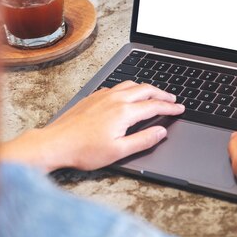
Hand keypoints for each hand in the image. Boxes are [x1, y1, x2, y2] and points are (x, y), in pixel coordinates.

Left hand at [0, 81, 184, 171]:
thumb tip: (161, 131)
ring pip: (131, 84)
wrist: (56, 143)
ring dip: (146, 88)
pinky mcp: (93, 97)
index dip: (170, 107)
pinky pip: (117, 86)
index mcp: (124, 112)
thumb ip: (143, 140)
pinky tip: (128, 95)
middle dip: (162, 94)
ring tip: (154, 95)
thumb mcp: (119, 151)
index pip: (154, 106)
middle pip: (146, 90)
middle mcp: (115, 99)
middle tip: (172, 99)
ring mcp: (103, 95)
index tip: (180, 109)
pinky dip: (130, 88)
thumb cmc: (84, 150)